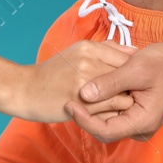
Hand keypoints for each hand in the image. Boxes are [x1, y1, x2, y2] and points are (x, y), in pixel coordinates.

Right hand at [12, 38, 135, 122]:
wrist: (26, 89)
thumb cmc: (55, 72)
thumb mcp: (77, 52)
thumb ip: (106, 49)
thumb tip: (135, 52)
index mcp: (88, 47)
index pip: (127, 58)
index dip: (133, 72)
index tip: (132, 81)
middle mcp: (88, 62)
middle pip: (127, 77)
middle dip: (131, 88)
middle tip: (127, 96)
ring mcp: (85, 84)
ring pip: (123, 96)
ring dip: (124, 103)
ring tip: (117, 106)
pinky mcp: (82, 104)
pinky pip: (111, 111)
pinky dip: (114, 114)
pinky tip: (107, 114)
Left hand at [63, 41, 162, 141]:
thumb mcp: (136, 68)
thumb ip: (110, 83)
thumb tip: (83, 94)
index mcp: (143, 121)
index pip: (105, 131)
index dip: (84, 119)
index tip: (68, 103)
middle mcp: (141, 127)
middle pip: (105, 128)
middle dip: (86, 114)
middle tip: (68, 96)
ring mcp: (140, 121)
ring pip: (110, 121)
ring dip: (94, 108)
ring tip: (77, 91)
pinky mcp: (139, 112)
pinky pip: (117, 112)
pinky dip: (104, 102)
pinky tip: (95, 87)